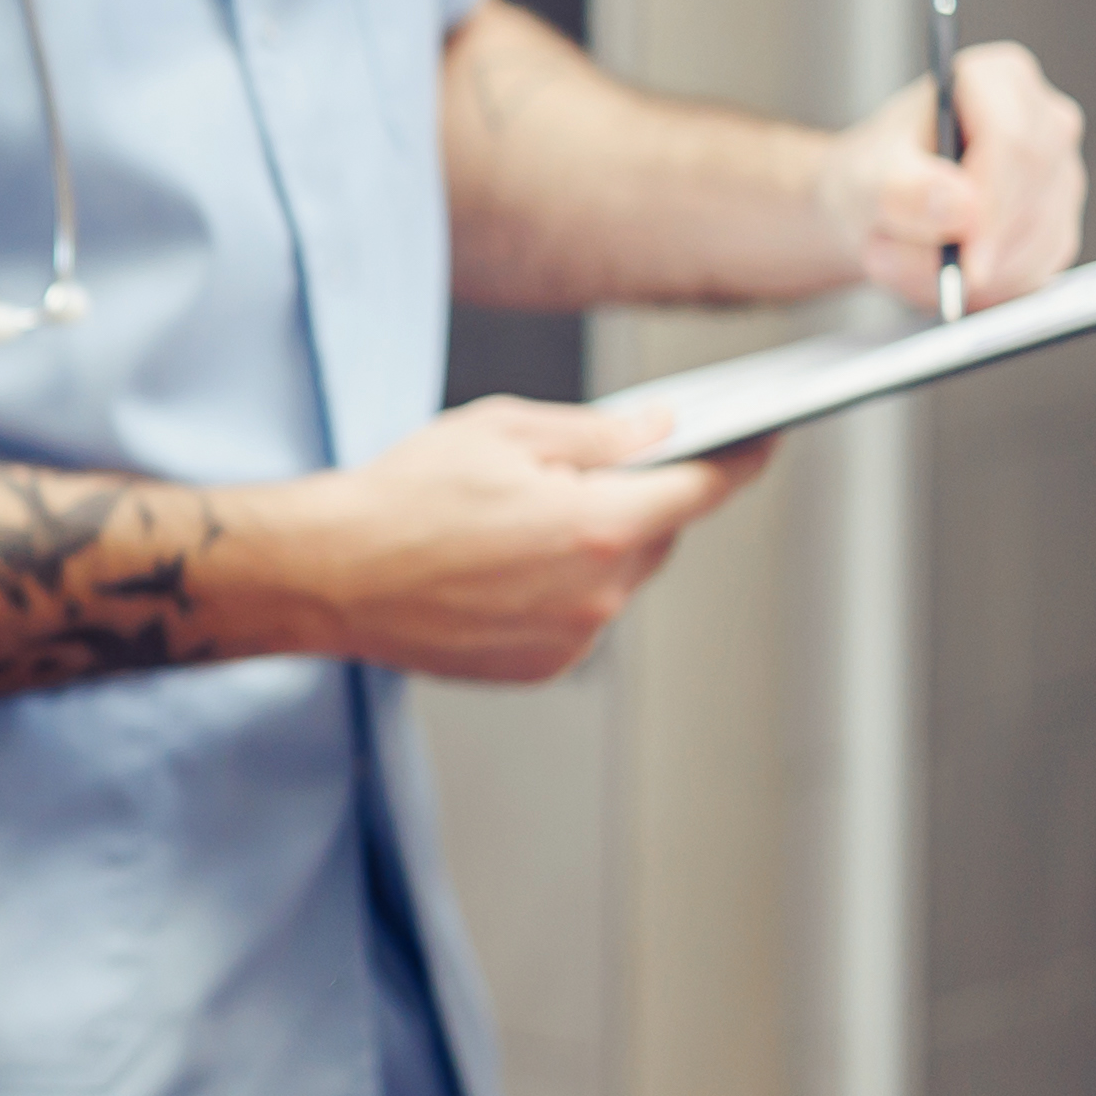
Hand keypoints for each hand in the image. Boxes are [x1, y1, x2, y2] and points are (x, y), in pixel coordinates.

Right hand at [274, 398, 759, 683]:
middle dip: (640, 499)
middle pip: (661, 536)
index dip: (742, 459)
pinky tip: (505, 564)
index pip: (703, 489)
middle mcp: (597, 595)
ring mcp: (570, 639)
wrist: (332, 575)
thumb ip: (600, 432)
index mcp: (599, 527)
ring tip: (524, 520)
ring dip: (597, 546)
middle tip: (587, 470)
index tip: (763, 441)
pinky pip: (580, 617)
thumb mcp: (506, 431)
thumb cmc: (405, 496)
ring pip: (619, 579)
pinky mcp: (540, 667)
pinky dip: (563, 587)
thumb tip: (661, 429)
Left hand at [813, 39, 1084, 310]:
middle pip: (1033, 191)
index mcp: (1000, 79)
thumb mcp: (866, 177)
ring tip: (895, 263)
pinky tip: (936, 278)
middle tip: (894, 263)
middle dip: (972, 245)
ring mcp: (1061, 175)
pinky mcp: (1060, 224)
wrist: (876, 207)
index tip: (963, 258)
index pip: (1013, 140)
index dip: (991, 202)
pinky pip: (1039, 271)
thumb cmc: (874, 174)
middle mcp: (1045, 121)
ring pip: (1040, 239)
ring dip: (970, 275)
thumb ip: (903, 187)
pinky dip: (985, 291)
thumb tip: (963, 207)